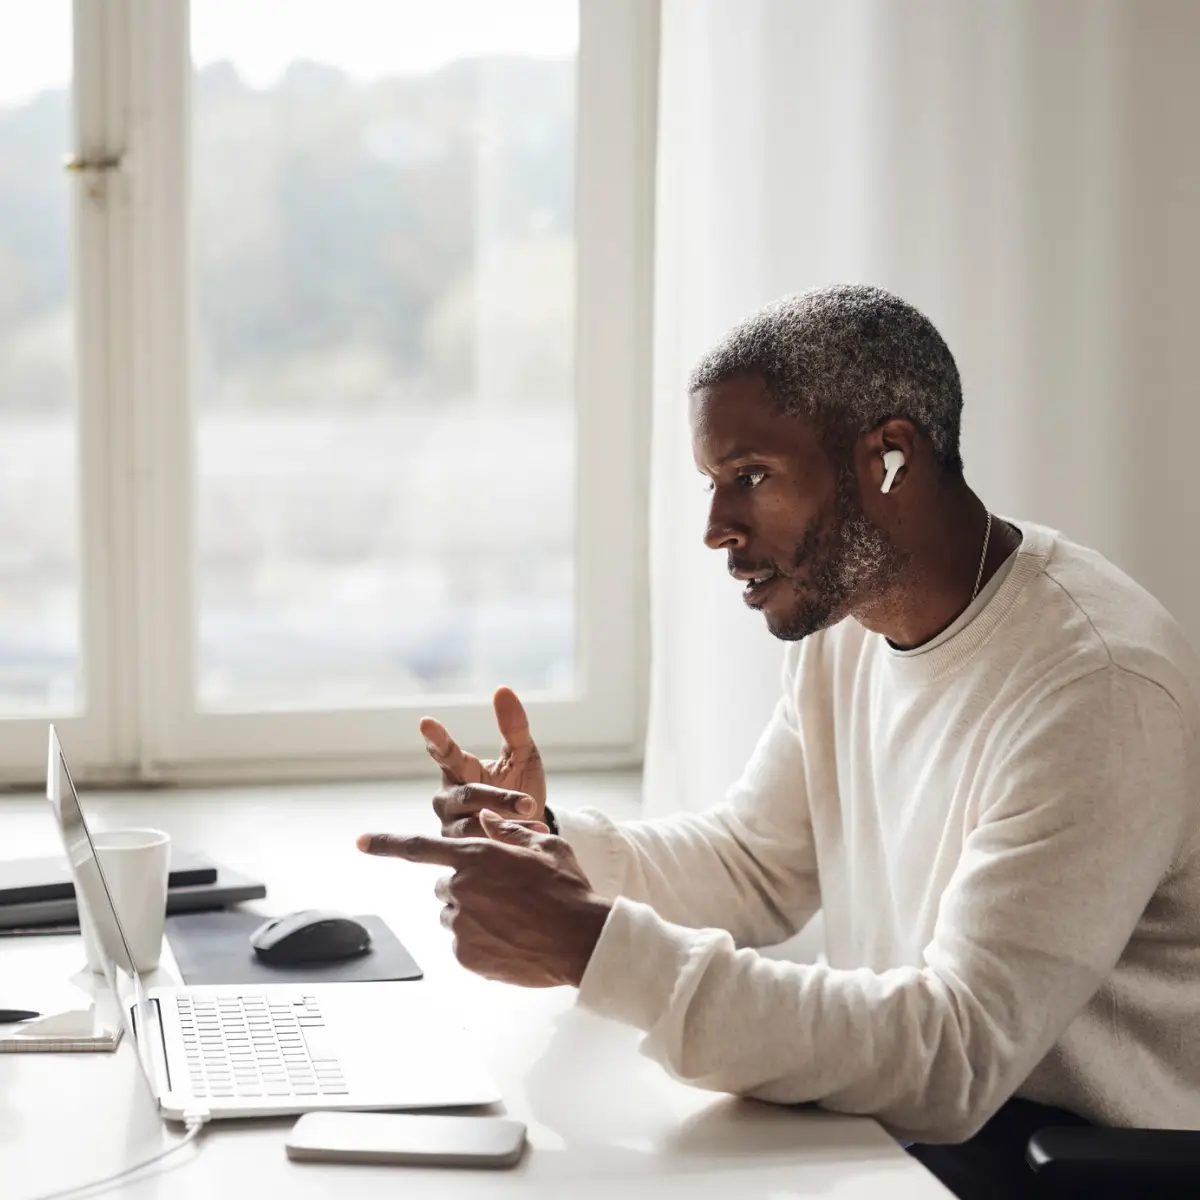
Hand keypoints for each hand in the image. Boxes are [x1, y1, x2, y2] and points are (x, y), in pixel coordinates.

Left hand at [357, 810, 609, 987]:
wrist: (582, 940)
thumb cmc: (568, 889)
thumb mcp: (544, 847)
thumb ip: (508, 831)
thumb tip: (486, 820)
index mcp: (476, 855)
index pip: (418, 847)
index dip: (385, 843)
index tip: (360, 841)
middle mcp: (461, 888)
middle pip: (446, 884)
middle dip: (467, 885)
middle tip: (504, 894)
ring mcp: (461, 924)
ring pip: (454, 914)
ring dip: (473, 913)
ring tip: (513, 919)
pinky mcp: (466, 955)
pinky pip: (463, 944)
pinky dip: (481, 941)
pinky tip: (512, 939)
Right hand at [422, 687, 547, 836]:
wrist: (530, 827)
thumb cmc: (520, 784)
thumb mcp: (523, 754)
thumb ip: (514, 726)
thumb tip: (502, 688)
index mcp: (459, 769)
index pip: (445, 752)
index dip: (436, 738)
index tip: (426, 722)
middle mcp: (447, 797)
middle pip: (469, 794)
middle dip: (499, 798)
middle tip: (530, 802)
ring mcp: (451, 826)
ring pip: (474, 824)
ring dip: (507, 823)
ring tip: (536, 823)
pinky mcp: (459, 852)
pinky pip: (482, 845)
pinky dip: (509, 841)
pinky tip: (530, 839)